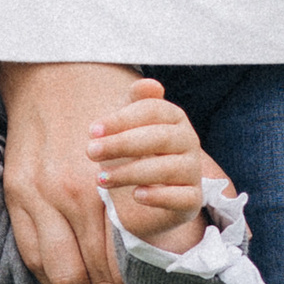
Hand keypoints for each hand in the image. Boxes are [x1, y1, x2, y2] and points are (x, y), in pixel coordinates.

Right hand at [0, 61, 170, 283]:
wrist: (52, 66)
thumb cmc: (111, 99)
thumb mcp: (154, 133)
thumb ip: (181, 177)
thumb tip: (226, 211)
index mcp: (107, 186)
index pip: (123, 267)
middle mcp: (68, 197)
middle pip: (94, 281)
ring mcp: (37, 197)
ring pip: (61, 277)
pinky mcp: (17, 193)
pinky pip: (33, 256)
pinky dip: (57, 276)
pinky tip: (78, 280)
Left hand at [86, 83, 210, 249]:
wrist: (144, 194)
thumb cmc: (134, 151)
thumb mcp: (129, 124)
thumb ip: (134, 102)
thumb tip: (149, 83)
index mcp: (174, 118)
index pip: (153, 110)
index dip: (122, 119)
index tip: (92, 130)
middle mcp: (189, 142)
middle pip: (161, 138)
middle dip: (122, 144)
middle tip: (90, 152)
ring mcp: (193, 171)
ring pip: (168, 169)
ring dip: (130, 172)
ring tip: (101, 179)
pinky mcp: (192, 200)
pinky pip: (182, 197)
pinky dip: (159, 196)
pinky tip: (136, 195)